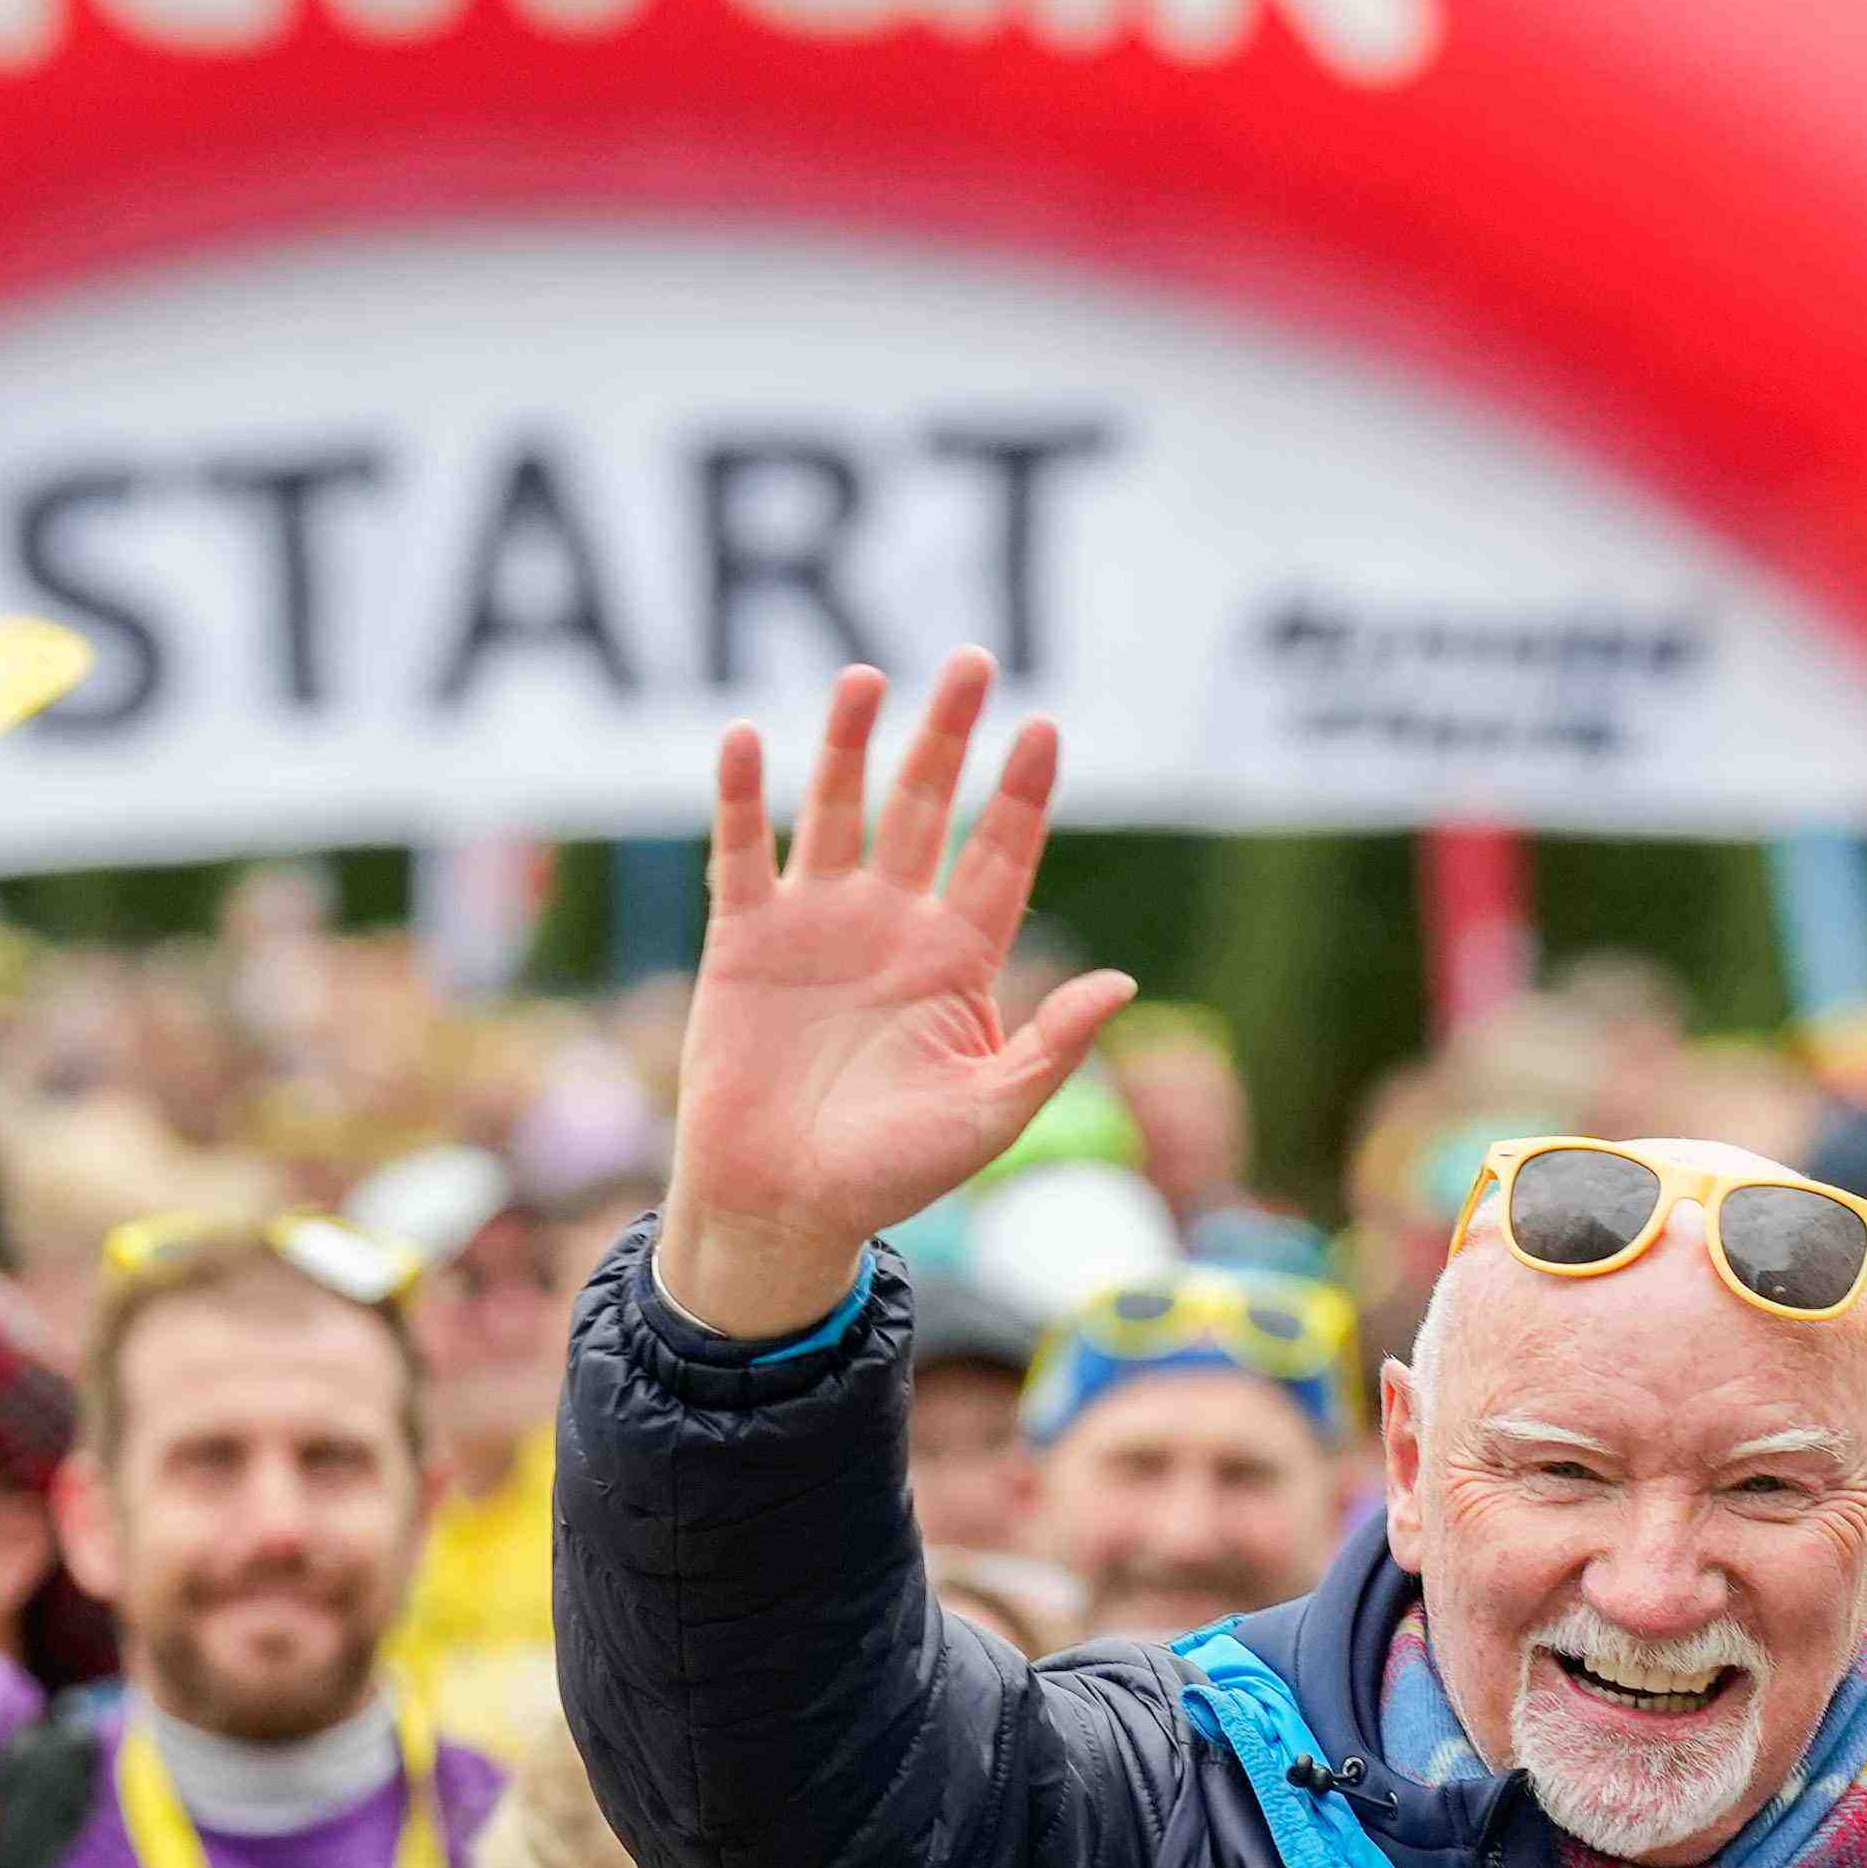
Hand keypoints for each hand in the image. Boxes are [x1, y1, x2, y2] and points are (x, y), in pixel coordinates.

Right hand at [656, 654, 1144, 1341]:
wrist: (786, 1206)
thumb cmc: (894, 1172)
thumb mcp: (990, 1112)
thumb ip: (1052, 1047)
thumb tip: (1123, 981)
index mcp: (957, 958)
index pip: (1001, 856)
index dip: (1022, 794)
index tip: (1045, 729)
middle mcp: (891, 924)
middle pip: (927, 808)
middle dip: (948, 737)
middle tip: (972, 661)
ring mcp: (817, 924)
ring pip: (840, 810)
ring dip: (852, 744)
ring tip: (868, 678)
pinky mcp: (745, 939)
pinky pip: (743, 852)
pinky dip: (744, 798)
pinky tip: (750, 740)